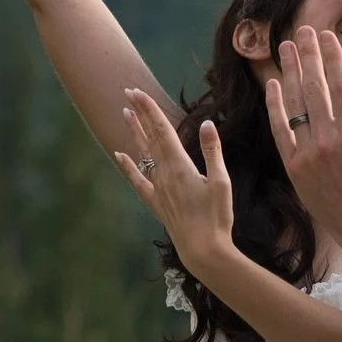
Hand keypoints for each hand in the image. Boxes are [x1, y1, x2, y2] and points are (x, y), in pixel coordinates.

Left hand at [114, 89, 235, 276]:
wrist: (203, 250)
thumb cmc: (217, 217)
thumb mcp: (221, 182)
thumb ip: (212, 151)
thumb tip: (206, 124)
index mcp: (180, 165)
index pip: (162, 130)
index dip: (150, 109)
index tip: (138, 92)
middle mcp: (164, 174)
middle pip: (150, 137)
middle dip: (140, 113)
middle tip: (128, 92)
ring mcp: (158, 188)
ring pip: (143, 154)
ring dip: (135, 133)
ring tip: (125, 114)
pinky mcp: (157, 202)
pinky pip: (138, 180)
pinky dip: (128, 167)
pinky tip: (120, 156)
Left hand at [266, 27, 341, 251]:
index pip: (341, 85)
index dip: (332, 57)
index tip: (327, 36)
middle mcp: (328, 141)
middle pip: (314, 88)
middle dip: (307, 56)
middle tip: (302, 31)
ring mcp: (307, 154)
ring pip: (294, 105)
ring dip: (288, 73)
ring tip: (284, 47)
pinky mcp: (294, 166)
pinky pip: (280, 130)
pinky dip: (275, 106)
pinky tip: (272, 84)